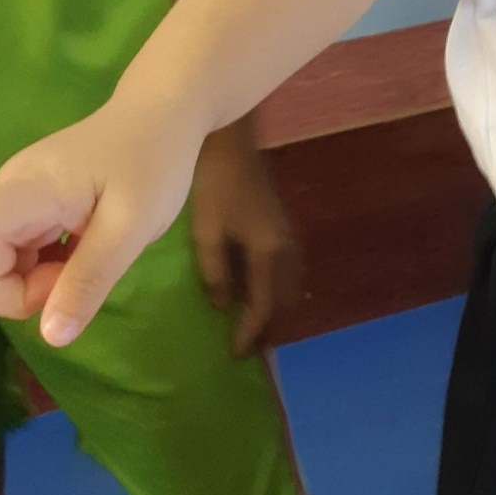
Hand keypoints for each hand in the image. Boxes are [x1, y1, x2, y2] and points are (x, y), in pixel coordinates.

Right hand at [0, 94, 203, 347]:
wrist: (162, 114)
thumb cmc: (152, 162)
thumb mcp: (135, 227)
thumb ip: (90, 280)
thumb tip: (50, 337)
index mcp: (28, 192)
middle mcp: (8, 196)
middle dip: (22, 295)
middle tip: (79, 274)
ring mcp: (15, 203)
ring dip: (38, 283)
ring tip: (87, 252)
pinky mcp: (27, 210)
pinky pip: (17, 259)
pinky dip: (45, 269)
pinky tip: (80, 246)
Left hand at [191, 125, 300, 356]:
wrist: (230, 139)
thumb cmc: (212, 183)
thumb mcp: (206, 231)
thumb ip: (215, 272)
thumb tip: (223, 306)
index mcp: (269, 252)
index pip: (263, 306)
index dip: (249, 333)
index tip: (233, 355)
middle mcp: (286, 248)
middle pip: (285, 300)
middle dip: (269, 326)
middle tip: (245, 346)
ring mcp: (286, 235)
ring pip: (289, 285)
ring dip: (274, 308)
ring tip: (251, 325)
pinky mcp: (280, 225)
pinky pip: (285, 270)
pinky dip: (274, 289)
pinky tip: (255, 291)